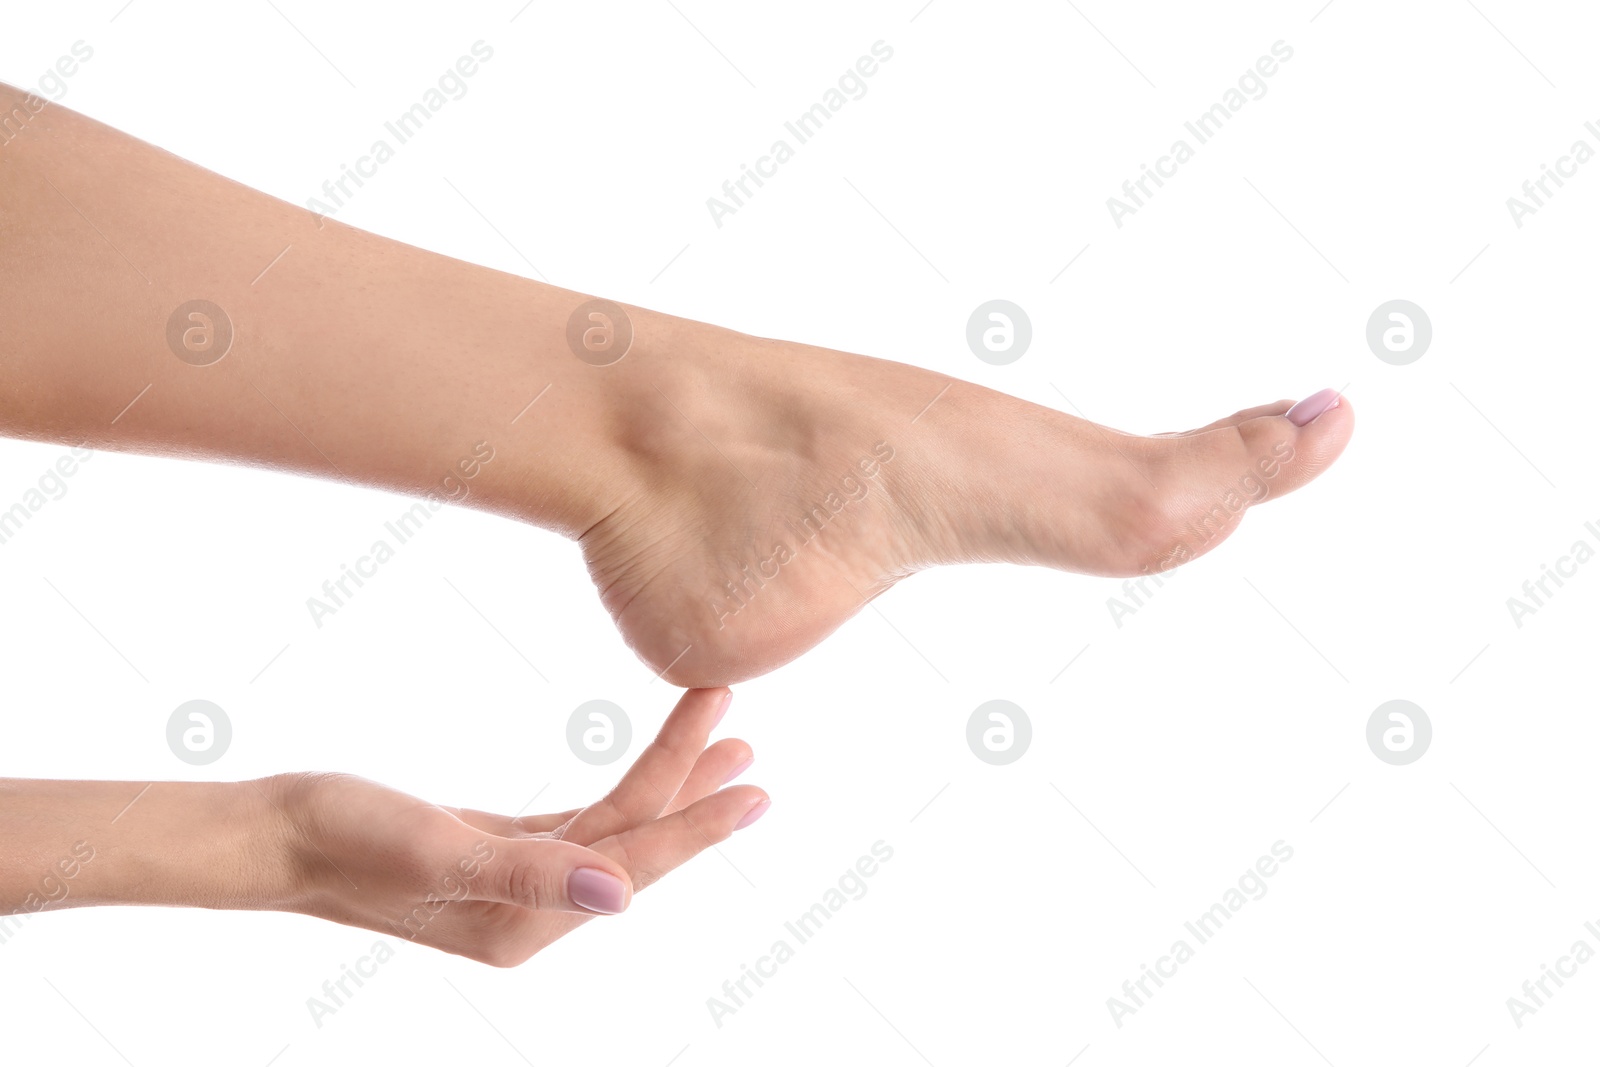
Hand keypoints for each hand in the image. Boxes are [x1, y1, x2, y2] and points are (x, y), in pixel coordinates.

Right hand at [269, 687, 764, 965]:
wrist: (276, 833)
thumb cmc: (345, 838)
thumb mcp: (438, 852)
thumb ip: (530, 873)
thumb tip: (619, 897)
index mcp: (523, 923)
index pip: (631, 866)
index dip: (696, 826)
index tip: (755, 788)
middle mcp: (530, 913)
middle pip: (633, 845)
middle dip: (692, 791)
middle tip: (747, 737)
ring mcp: (516, 883)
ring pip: (612, 829)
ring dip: (666, 783)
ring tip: (722, 738)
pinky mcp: (498, 851)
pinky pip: (580, 822)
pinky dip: (620, 791)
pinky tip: (650, 770)